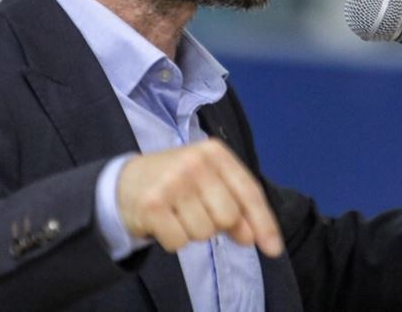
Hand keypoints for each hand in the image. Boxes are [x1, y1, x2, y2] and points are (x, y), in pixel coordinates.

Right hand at [115, 139, 283, 256]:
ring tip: (178, 213)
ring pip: (204, 233)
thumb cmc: (178, 182)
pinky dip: (173, 239)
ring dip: (193, 231)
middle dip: (217, 224)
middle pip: (228, 217)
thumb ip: (236, 207)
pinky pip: (179, 242)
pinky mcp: (152, 204)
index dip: (264, 223)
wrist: (127, 180)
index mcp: (216, 153)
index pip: (249, 192)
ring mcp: (173, 182)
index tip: (274, 249)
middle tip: (197, 210)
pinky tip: (164, 221)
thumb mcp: (211, 183)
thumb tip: (252, 237)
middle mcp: (195, 162)